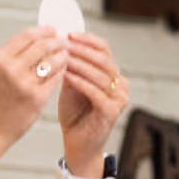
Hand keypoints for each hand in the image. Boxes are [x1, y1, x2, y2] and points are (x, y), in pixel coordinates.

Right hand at [0, 26, 66, 152]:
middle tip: (64, 44)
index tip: (53, 30)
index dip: (44, 30)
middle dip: (58, 42)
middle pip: (43, 45)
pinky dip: (61, 73)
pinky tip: (61, 73)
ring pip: (53, 61)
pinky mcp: (36, 97)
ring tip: (65, 58)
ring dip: (63, 57)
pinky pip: (56, 78)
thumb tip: (39, 38)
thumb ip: (15, 55)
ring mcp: (24, 83)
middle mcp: (11, 68)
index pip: (28, 35)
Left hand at [59, 33, 126, 174]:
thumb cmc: (74, 114)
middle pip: (104, 59)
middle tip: (64, 44)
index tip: (69, 34)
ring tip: (62, 58)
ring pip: (100, 74)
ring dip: (80, 64)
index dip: (87, 40)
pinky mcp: (112, 112)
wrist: (77, 144)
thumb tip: (58, 42)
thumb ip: (70, 66)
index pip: (104, 49)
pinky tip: (66, 75)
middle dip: (82, 50)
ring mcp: (119, 99)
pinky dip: (80, 82)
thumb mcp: (71, 84)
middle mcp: (120, 85)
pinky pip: (96, 92)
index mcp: (112, 75)